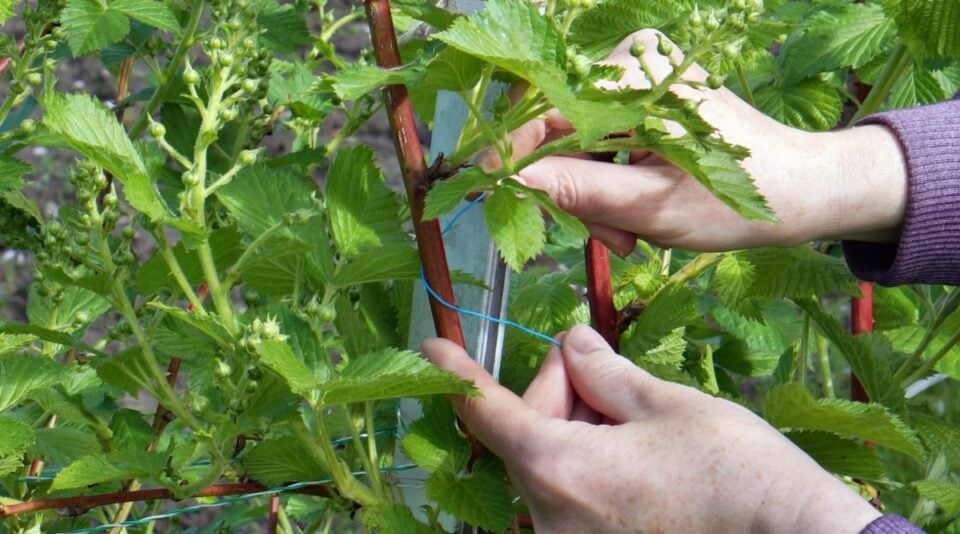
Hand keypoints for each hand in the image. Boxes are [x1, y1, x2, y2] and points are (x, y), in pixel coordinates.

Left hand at [422, 325, 881, 532]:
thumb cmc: (739, 474)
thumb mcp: (668, 404)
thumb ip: (603, 372)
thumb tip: (571, 343)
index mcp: (559, 468)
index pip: (487, 412)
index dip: (457, 376)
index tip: (432, 353)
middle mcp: (551, 519)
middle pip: (528, 435)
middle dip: (559, 395)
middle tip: (605, 371)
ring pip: (553, 467)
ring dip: (579, 432)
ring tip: (640, 424)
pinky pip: (573, 500)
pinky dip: (590, 467)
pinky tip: (638, 456)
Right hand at [508, 30, 907, 253]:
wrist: (800, 191)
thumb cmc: (738, 203)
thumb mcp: (652, 207)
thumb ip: (579, 191)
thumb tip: (509, 179)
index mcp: (640, 81)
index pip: (546, 110)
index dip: (510, 151)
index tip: (483, 189)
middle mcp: (637, 65)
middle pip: (560, 130)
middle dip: (573, 190)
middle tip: (610, 239)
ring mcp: (642, 79)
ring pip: (577, 142)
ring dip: (593, 194)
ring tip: (631, 233)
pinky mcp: (645, 97)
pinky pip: (598, 139)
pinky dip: (608, 180)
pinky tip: (635, 211)